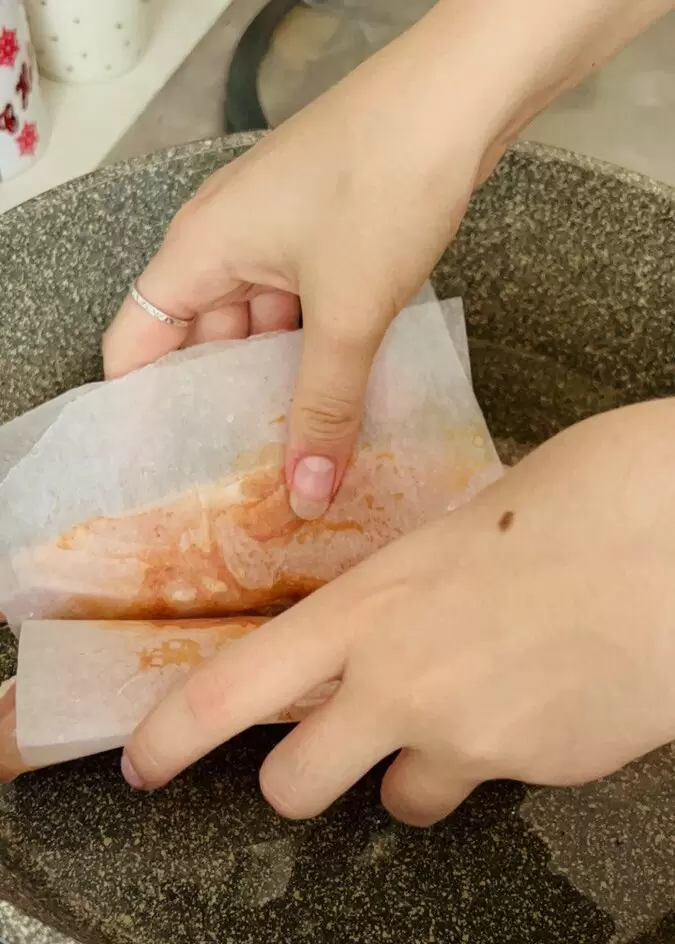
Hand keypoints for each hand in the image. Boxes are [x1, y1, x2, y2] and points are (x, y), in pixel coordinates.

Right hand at [102, 35, 489, 518]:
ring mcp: (275, 238)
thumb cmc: (384, 183)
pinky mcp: (322, 239)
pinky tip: (337, 405)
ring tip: (293, 458)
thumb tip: (306, 494)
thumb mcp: (348, 311)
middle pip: (198, 344)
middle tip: (240, 485)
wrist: (461, 97)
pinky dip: (312, 357)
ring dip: (275, 387)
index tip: (166, 473)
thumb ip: (324, 406)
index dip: (142, 408)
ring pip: (257, 333)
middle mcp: (224, 243)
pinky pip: (299, 314)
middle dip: (220, 410)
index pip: (135, 341)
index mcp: (200, 250)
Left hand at [124, 398, 674, 822]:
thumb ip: (414, 583)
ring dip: (414, 774)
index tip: (144, 764)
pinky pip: (495, 784)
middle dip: (305, 779)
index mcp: (369, 606)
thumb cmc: (594, 498)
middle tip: (333, 751)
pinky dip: (504, 758)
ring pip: (403, 802)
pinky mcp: (537, 775)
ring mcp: (468, 741)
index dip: (172, 739)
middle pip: (296, 787)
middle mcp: (400, 687)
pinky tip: (547, 698)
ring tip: (470, 713)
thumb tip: (411, 601)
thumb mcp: (468, 520)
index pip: (234, 691)